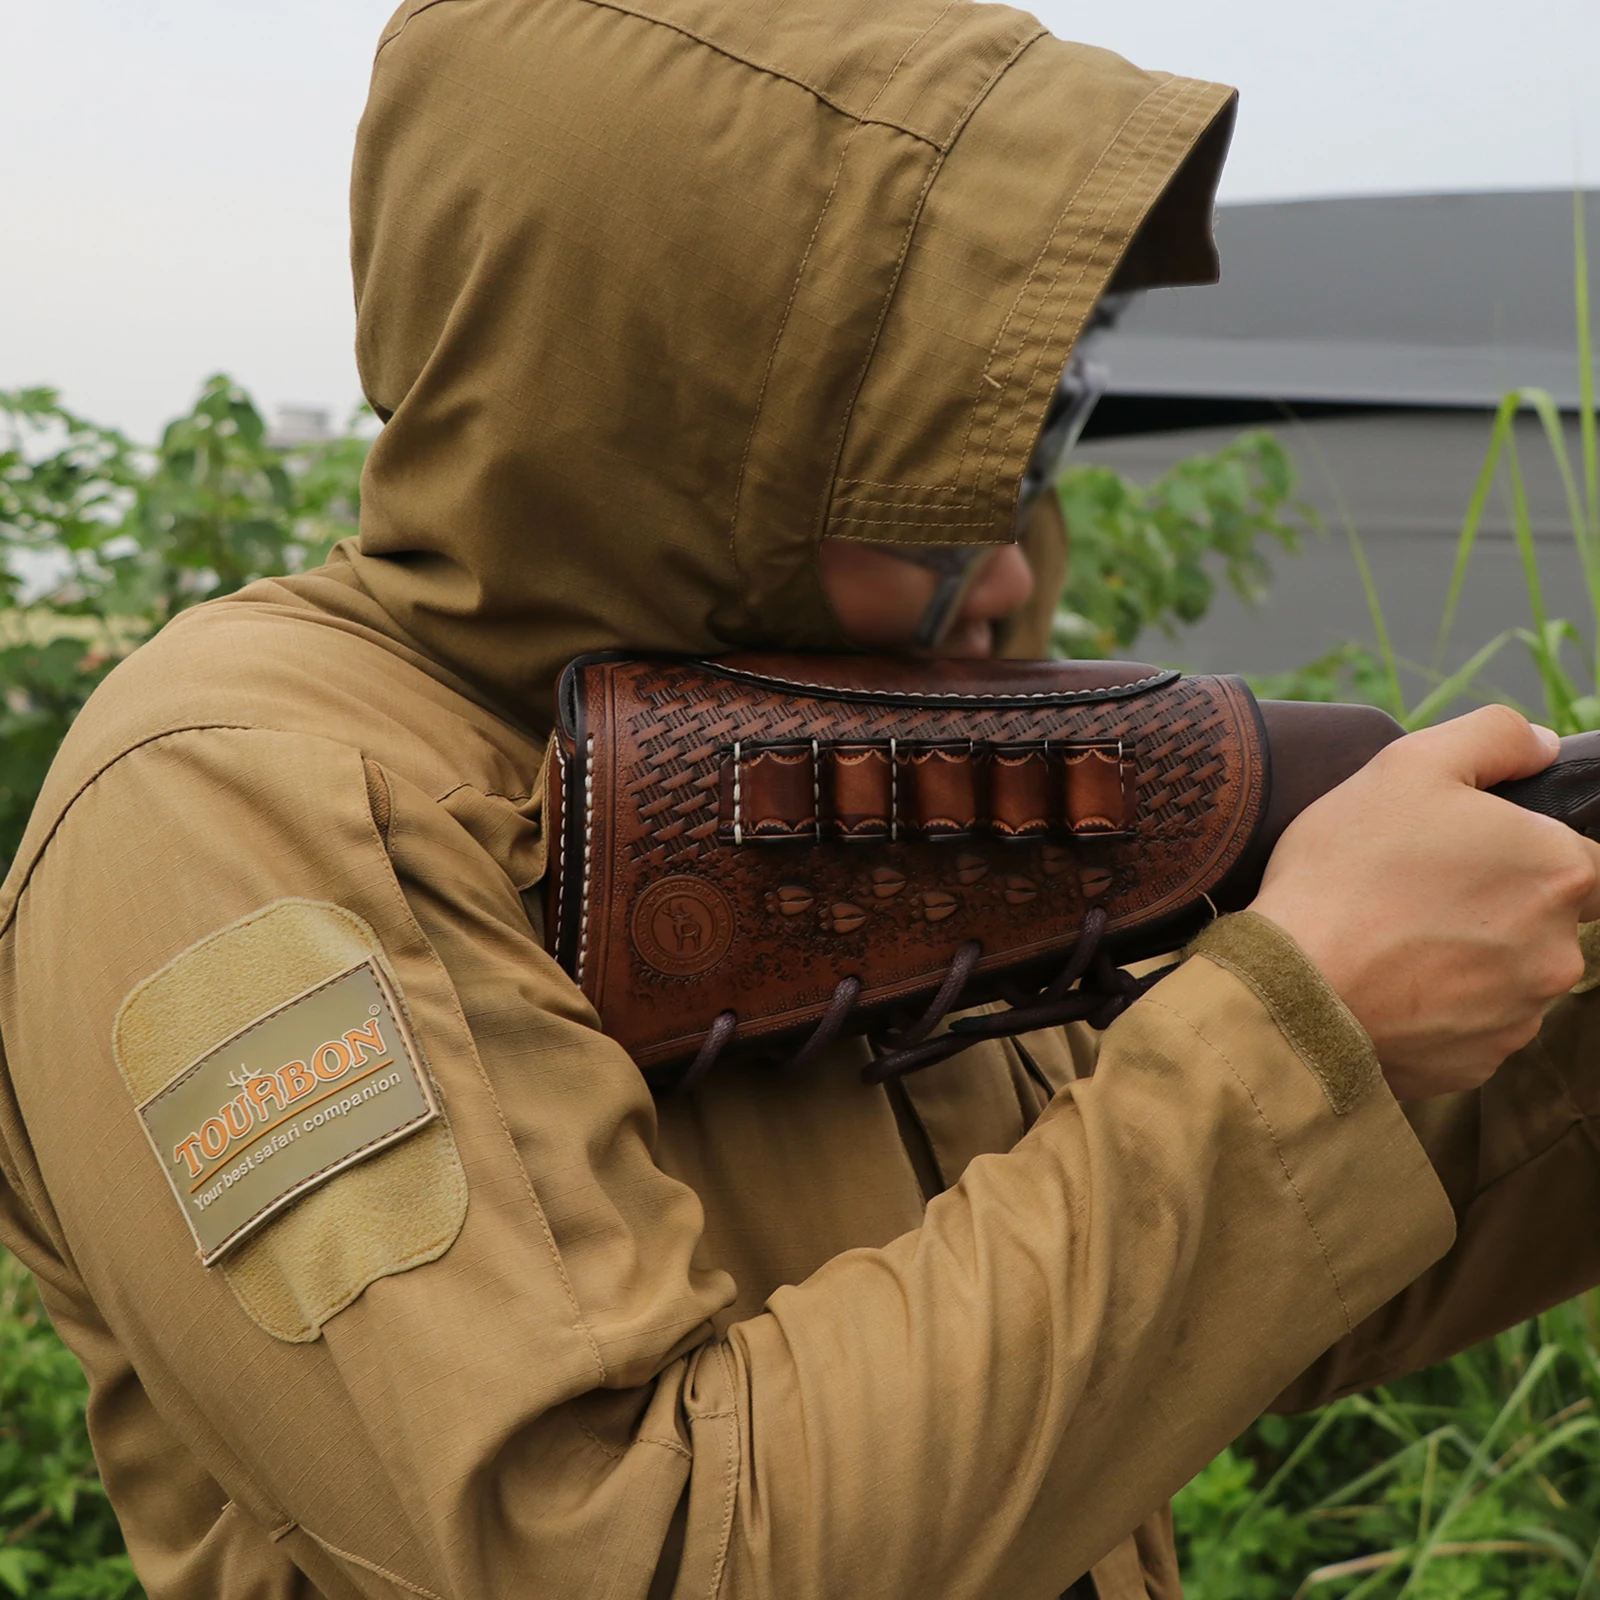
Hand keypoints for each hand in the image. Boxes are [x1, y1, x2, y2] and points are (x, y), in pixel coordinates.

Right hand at [1251, 705, 1599, 1099]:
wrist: (1291, 985)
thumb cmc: (1347, 871)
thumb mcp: (1408, 765)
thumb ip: (1494, 737)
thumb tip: (1543, 747)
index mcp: (1557, 871)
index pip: (1585, 859)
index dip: (1526, 852)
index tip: (1470, 855)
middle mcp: (1557, 951)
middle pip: (1544, 922)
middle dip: (1494, 907)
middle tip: (1415, 893)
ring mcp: (1519, 1016)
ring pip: (1508, 977)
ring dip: (1466, 960)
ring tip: (1391, 941)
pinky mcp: (1476, 1064)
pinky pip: (1470, 1028)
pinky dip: (1436, 1008)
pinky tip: (1385, 985)